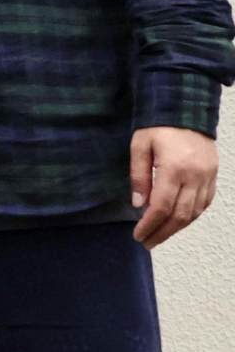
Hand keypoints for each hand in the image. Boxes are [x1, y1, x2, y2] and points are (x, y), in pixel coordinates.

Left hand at [131, 127, 217, 248]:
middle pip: (180, 215)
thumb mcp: (140, 146)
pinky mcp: (213, 175)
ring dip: (177, 228)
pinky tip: (178, 221)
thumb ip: (139, 175)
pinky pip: (205, 203)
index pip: (162, 207)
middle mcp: (195, 176)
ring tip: (160, 235)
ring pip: (194, 212)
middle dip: (163, 232)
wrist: (187, 109)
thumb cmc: (158, 126)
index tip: (139, 235)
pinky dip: (191, 215)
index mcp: (174, 168)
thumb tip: (139, 205)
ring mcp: (207, 177)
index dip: (150, 225)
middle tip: (147, 242)